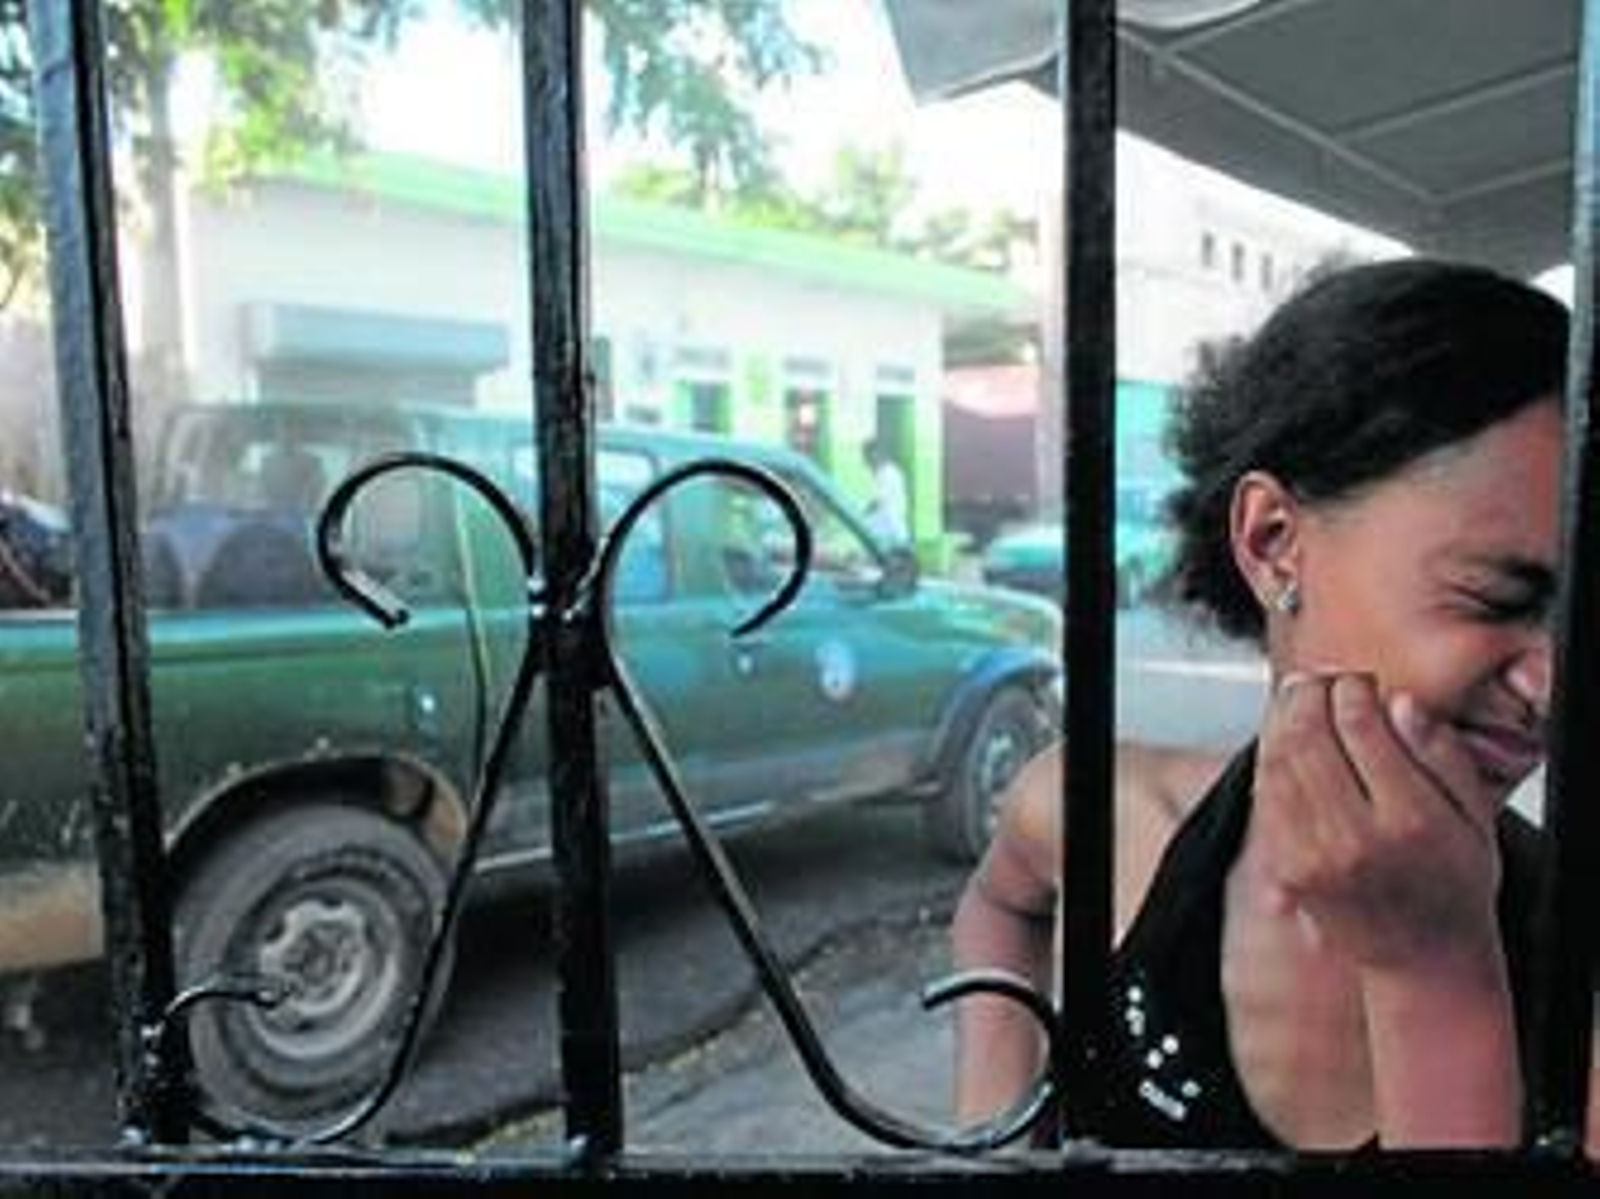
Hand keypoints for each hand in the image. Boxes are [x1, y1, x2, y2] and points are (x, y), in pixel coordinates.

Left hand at [1253, 673, 1502, 978]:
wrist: (1423, 956)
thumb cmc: (1455, 884)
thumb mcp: (1476, 817)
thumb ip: (1442, 756)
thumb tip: (1401, 704)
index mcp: (1409, 820)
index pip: (1361, 727)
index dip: (1352, 689)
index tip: (1359, 682)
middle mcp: (1355, 838)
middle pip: (1309, 737)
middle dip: (1310, 695)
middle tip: (1320, 680)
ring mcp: (1312, 856)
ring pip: (1278, 761)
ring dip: (1282, 720)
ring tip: (1299, 700)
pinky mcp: (1285, 867)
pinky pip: (1264, 795)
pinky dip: (1269, 757)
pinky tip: (1285, 741)